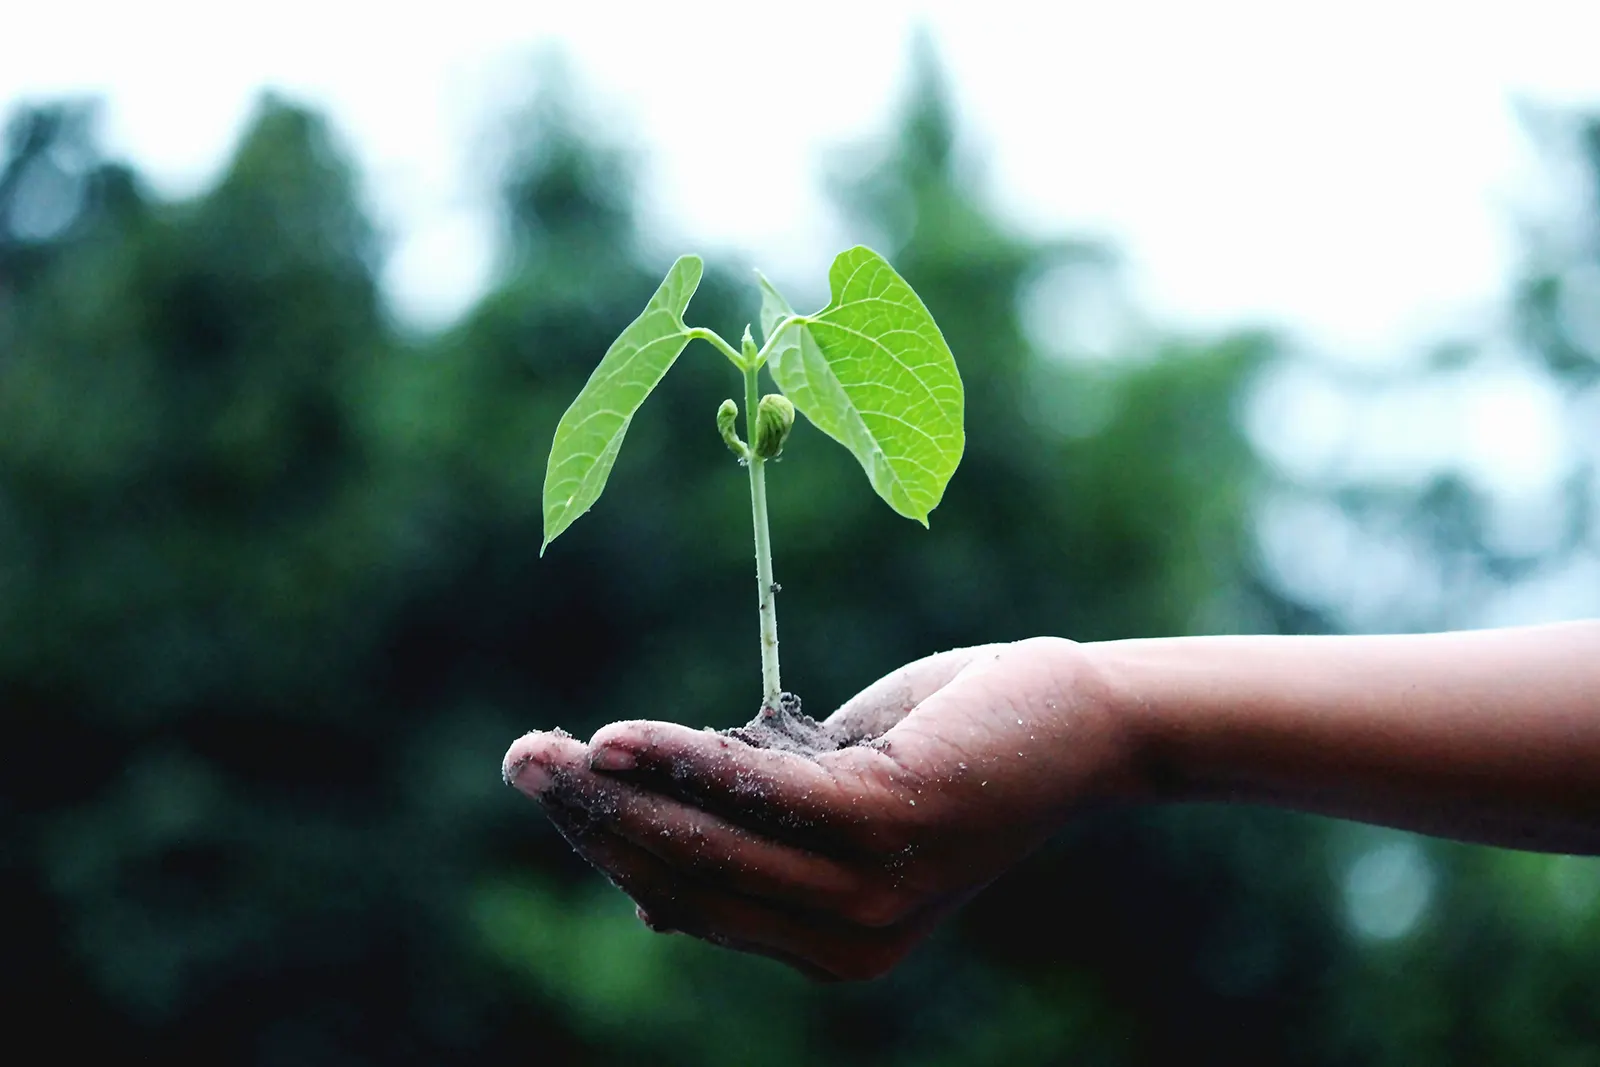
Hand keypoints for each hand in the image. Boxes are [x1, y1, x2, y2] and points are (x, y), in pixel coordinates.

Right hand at [502, 637, 1138, 980]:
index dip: (611, 848)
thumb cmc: (949, 748)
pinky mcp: (887, 826)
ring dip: (616, 793)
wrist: (1075, 720)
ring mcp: (869, 893)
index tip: (552, 789)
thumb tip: (646, 892)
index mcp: (830, 945)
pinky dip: (682, 761)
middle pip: (685, 879)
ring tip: (545, 751)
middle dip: (592, 822)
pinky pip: (757, 794)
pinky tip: (618, 737)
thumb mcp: (835, 801)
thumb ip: (755, 839)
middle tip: (520, 762)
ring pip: (708, 844)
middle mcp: (847, 942)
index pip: (692, 901)